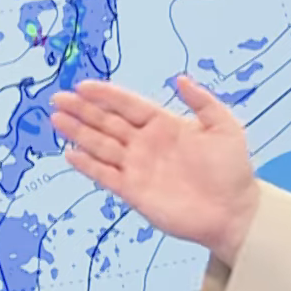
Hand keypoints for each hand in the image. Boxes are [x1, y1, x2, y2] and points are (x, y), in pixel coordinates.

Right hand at [50, 76, 259, 264]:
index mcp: (163, 124)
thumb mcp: (225, 127)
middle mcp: (145, 144)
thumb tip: (180, 78)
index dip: (105, 95)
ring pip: (100, 145)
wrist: (234, 212)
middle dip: (82, 110)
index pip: (127, 105)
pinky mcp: (132, 191)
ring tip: (56, 119)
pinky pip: (104, 175)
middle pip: (106, 122)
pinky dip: (87, 165)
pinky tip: (69, 153)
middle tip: (58, 98)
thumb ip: (202, 102)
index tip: (83, 85)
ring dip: (77, 133)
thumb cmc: (232, 170)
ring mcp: (136, 167)